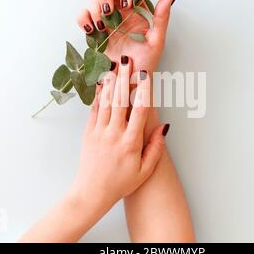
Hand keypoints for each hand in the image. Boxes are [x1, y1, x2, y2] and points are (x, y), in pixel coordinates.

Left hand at [70, 56, 168, 211]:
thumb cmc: (120, 183)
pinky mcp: (88, 132)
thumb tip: (164, 127)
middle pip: (121, 100)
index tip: (146, 76)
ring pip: (106, 101)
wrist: (91, 193)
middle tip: (128, 60)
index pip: (139, 111)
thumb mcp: (144, 171)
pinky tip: (102, 83)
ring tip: (115, 65)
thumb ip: (156, 148)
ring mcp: (99, 132)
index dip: (144, 91)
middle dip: (125, 78)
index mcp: (130, 143)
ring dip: (112, 81)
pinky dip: (99, 95)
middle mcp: (114, 134)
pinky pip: (94, 109)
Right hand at [76, 0, 176, 72]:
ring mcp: (107, 22)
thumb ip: (161, 19)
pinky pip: (83, 16)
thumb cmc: (144, 66)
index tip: (127, 4)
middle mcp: (122, 14)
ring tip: (100, 25)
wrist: (126, 84)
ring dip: (95, 7)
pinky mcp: (94, 31)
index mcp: (138, 13)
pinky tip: (91, 29)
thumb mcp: (156, 42)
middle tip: (109, 12)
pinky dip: (83, 18)